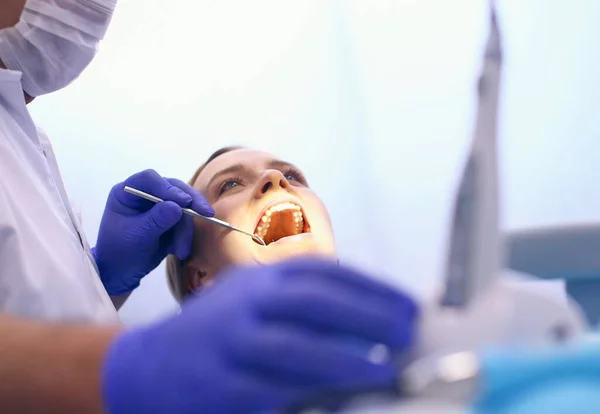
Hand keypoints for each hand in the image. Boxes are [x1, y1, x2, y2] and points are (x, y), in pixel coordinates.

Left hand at [93, 169, 213, 295]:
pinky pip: (185, 222)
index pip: (149, 179)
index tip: (184, 202)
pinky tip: (179, 251)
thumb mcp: (136, 236)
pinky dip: (185, 237)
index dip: (168, 188)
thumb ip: (156, 220)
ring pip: (183, 208)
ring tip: (181, 251)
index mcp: (127, 192)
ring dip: (185, 230)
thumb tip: (178, 207)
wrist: (121, 273)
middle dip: (191, 203)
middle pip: (173, 189)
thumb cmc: (119, 252)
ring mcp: (158, 207)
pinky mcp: (170, 220)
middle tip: (207, 214)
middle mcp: (144, 194)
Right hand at [101, 257, 418, 413]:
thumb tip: (368, 320)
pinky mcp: (221, 387)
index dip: (371, 287)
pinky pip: (271, 393)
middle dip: (366, 315)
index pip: (324, 274)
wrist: (146, 367)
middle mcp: (246, 304)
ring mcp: (230, 345)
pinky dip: (307, 398)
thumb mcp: (252, 302)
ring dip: (344, 359)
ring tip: (386, 369)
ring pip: (293, 348)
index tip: (408, 305)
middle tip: (407, 333)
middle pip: (313, 302)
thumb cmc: (216, 332)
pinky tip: (338, 403)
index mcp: (260, 280)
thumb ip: (298, 305)